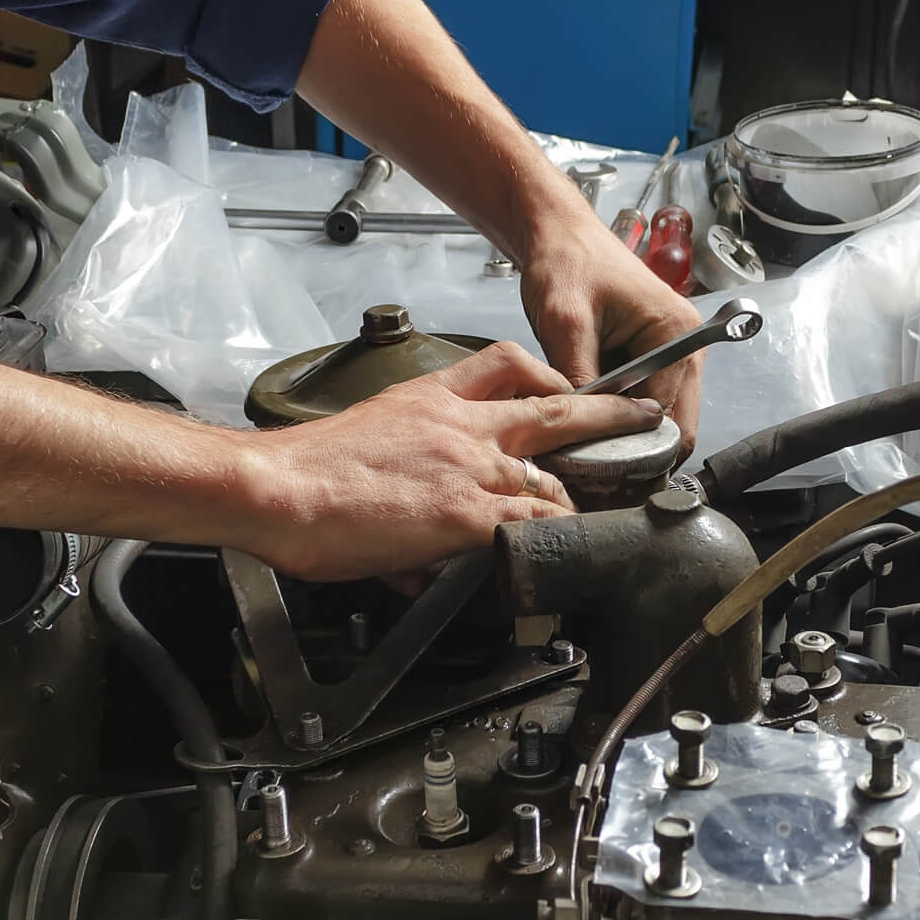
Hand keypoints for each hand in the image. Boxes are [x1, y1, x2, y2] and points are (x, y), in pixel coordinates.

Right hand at [233, 342, 663, 580]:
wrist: (278, 487)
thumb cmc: (303, 472)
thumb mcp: (365, 446)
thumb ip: (404, 480)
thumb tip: (414, 549)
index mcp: (432, 399)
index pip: (502, 365)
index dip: (544, 374)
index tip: (565, 386)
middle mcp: (462, 426)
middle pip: (554, 407)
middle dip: (606, 411)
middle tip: (642, 416)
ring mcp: (470, 469)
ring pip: (553, 476)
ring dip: (581, 497)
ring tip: (607, 513)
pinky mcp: (467, 516)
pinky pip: (533, 524)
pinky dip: (553, 538)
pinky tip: (566, 553)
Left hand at [520, 216, 706, 452]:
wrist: (557, 234)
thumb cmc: (565, 263)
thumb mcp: (566, 324)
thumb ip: (580, 381)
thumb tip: (583, 435)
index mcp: (678, 335)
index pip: (669, 416)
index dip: (633, 445)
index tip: (594, 466)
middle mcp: (686, 348)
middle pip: (671, 423)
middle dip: (633, 445)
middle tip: (587, 463)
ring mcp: (671, 354)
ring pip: (654, 416)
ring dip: (622, 429)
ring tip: (581, 440)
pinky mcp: (650, 357)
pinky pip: (639, 399)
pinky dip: (615, 411)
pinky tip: (585, 416)